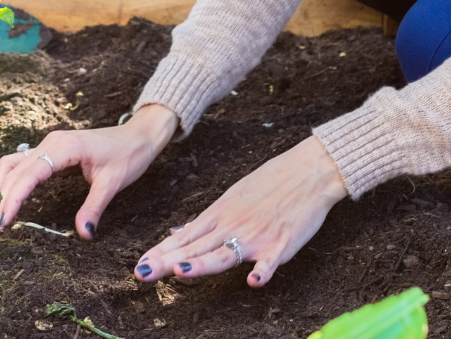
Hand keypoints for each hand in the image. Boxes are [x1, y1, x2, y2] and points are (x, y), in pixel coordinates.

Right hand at [0, 103, 177, 237]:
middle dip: (5, 196)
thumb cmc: (128, 154)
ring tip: (3, 215)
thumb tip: (84, 234)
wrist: (138, 136)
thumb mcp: (113, 182)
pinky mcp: (53, 149)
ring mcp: (51, 143)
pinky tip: (12, 198)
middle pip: (17, 169)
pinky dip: (14, 179)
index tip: (4, 221)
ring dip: (5, 186)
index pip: (31, 172)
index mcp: (67, 146)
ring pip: (16, 163)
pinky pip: (25, 163)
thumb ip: (95, 207)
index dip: (15, 196)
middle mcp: (54, 141)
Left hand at [132, 135, 346, 287]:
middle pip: (198, 247)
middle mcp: (235, 225)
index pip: (187, 236)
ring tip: (181, 273)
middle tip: (143, 274)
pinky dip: (263, 270)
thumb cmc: (274, 181)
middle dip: (168, 261)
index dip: (162, 251)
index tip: (140, 264)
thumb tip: (178, 231)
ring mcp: (258, 235)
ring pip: (226, 253)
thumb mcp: (235, 195)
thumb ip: (208, 219)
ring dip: (203, 264)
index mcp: (223, 213)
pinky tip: (254, 281)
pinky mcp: (282, 242)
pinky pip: (271, 260)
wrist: (311, 170)